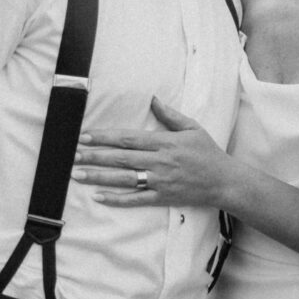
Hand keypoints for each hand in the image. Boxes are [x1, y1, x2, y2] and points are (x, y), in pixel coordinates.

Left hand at [74, 98, 234, 210]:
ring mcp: (160, 181)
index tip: (85, 136)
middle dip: (95, 156)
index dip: (105, 137)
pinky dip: (116, 199)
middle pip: (121, 158)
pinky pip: (136, 199)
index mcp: (165, 143)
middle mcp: (160, 162)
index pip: (129, 139)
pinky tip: (99, 196)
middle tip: (73, 154)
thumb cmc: (209, 153)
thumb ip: (170, 115)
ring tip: (78, 174)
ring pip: (124, 178)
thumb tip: (152, 99)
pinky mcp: (162, 197)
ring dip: (99, 176)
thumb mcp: (193, 128)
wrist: (225, 181)